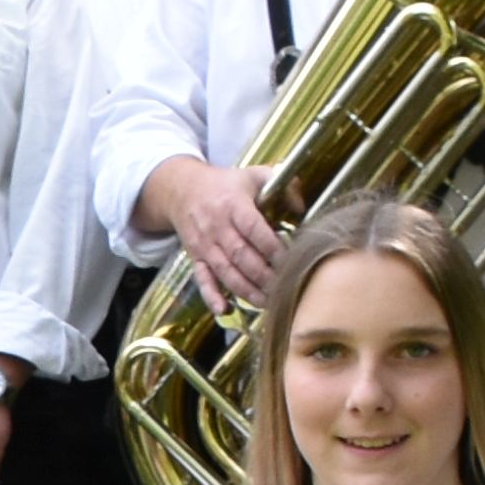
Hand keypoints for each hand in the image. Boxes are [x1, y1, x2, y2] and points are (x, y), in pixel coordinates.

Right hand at [164, 162, 280, 308]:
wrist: (183, 190)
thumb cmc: (226, 184)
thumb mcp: (254, 174)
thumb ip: (282, 183)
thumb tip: (302, 208)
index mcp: (233, 205)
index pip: (254, 229)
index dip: (272, 247)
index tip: (291, 260)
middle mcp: (217, 227)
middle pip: (241, 256)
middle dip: (264, 275)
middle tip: (284, 287)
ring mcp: (205, 245)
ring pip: (225, 272)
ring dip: (246, 290)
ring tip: (267, 302)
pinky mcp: (196, 258)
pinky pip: (202, 280)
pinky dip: (212, 296)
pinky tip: (225, 310)